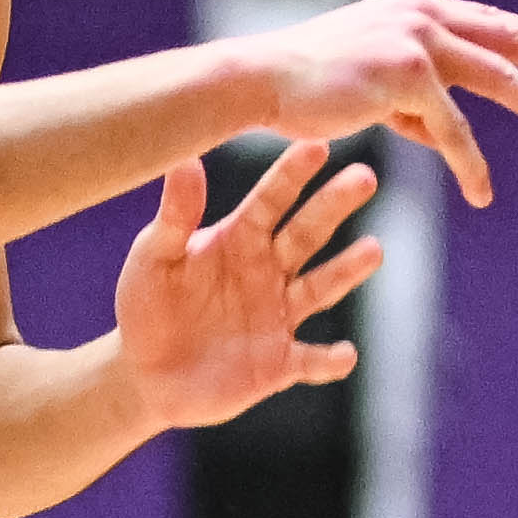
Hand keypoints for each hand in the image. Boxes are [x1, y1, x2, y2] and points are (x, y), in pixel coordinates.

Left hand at [111, 146, 387, 431]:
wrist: (145, 374)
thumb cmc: (147, 305)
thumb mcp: (154, 257)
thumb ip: (175, 215)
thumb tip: (185, 159)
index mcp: (240, 238)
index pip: (272, 199)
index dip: (293, 174)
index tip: (318, 144)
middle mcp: (268, 271)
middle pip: (307, 233)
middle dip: (334, 205)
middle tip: (365, 177)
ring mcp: (278, 317)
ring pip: (320, 288)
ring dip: (346, 271)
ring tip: (373, 250)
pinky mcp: (279, 363)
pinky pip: (310, 361)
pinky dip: (329, 360)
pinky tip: (345, 354)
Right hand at [245, 0, 517, 206]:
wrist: (258, 80)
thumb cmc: (301, 85)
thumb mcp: (366, 82)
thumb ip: (408, 97)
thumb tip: (440, 127)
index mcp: (410, 8)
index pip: (482, 19)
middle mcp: (421, 16)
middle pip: (505, 38)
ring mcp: (418, 41)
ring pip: (498, 78)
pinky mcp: (409, 77)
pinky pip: (453, 130)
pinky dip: (470, 165)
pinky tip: (484, 194)